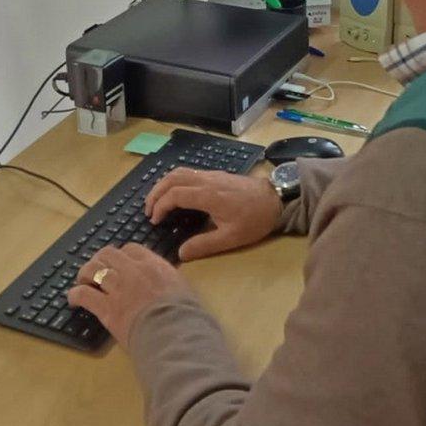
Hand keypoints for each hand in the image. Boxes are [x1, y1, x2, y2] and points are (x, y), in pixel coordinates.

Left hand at [67, 243, 194, 348]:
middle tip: (97, 271)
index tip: (119, 264)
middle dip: (99, 260)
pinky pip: (83, 294)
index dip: (122, 255)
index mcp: (153, 265)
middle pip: (107, 254)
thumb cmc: (185, 313)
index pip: (131, 249)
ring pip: (92, 269)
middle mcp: (133, 271)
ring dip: (85, 274)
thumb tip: (166, 283)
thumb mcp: (182, 287)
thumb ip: (168, 280)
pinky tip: (73, 300)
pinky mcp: (106, 308)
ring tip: (83, 282)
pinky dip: (75, 295)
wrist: (174, 331)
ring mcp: (118, 288)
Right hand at [144, 167, 282, 260]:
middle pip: (173, 178)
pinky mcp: (218, 175)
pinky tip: (177, 194)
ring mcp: (212, 175)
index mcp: (208, 195)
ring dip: (164, 184)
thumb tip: (180, 254)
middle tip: (148, 210)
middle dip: (156, 192)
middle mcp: (207, 180)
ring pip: (180, 172)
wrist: (277, 200)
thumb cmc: (255, 219)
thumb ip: (204, 245)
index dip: (160, 206)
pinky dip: (176, 181)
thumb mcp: (231, 238)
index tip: (155, 221)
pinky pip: (190, 172)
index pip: (174, 194)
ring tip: (158, 201)